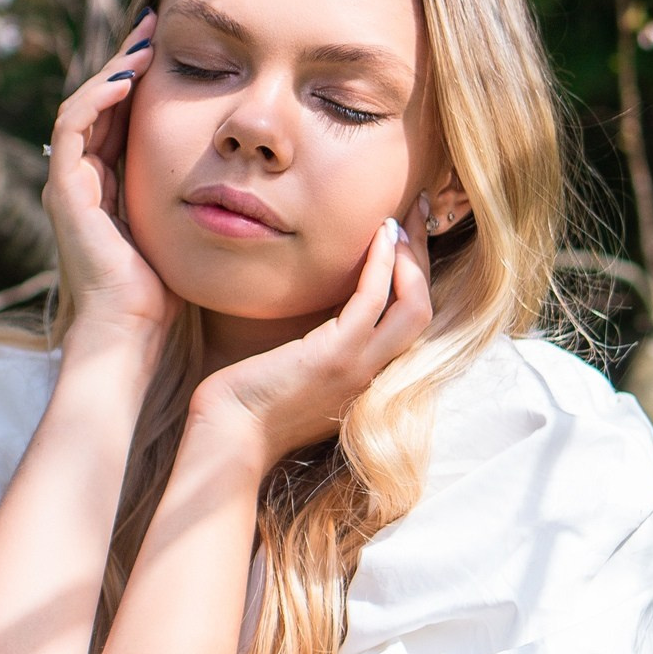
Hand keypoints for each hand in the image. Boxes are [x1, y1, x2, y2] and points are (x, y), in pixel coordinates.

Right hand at [42, 10, 181, 354]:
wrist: (135, 339)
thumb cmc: (170, 301)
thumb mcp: (191, 232)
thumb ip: (203, 200)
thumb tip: (251, 173)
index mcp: (110, 190)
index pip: (120, 118)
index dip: (142, 79)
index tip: (173, 44)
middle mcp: (84, 184)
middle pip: (99, 104)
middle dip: (126, 61)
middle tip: (155, 23)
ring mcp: (70, 188)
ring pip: (83, 108)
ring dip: (111, 70)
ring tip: (143, 42)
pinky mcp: (66, 195)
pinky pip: (73, 131)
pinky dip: (96, 100)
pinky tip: (126, 79)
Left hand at [189, 204, 432, 472]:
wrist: (229, 438)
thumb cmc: (248, 407)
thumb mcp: (295, 373)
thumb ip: (315, 348)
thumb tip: (309, 315)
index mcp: (366, 378)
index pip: (409, 324)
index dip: (415, 279)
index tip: (406, 240)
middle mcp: (373, 374)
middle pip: (422, 309)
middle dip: (423, 259)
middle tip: (418, 214)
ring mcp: (358, 367)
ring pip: (412, 304)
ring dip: (410, 256)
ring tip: (400, 219)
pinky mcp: (335, 356)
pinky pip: (372, 301)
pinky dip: (380, 264)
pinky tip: (378, 236)